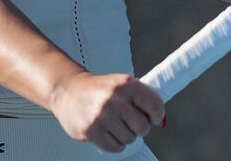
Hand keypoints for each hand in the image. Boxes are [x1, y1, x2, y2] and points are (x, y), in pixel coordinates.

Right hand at [50, 72, 164, 152]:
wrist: (68, 91)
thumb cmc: (98, 89)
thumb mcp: (122, 83)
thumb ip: (142, 97)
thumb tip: (162, 118)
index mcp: (126, 84)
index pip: (155, 105)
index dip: (157, 115)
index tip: (154, 118)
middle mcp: (114, 98)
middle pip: (143, 126)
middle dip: (141, 127)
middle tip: (133, 123)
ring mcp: (102, 115)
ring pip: (129, 138)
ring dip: (126, 135)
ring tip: (116, 125)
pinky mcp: (91, 130)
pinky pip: (115, 147)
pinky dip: (115, 143)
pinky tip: (109, 132)